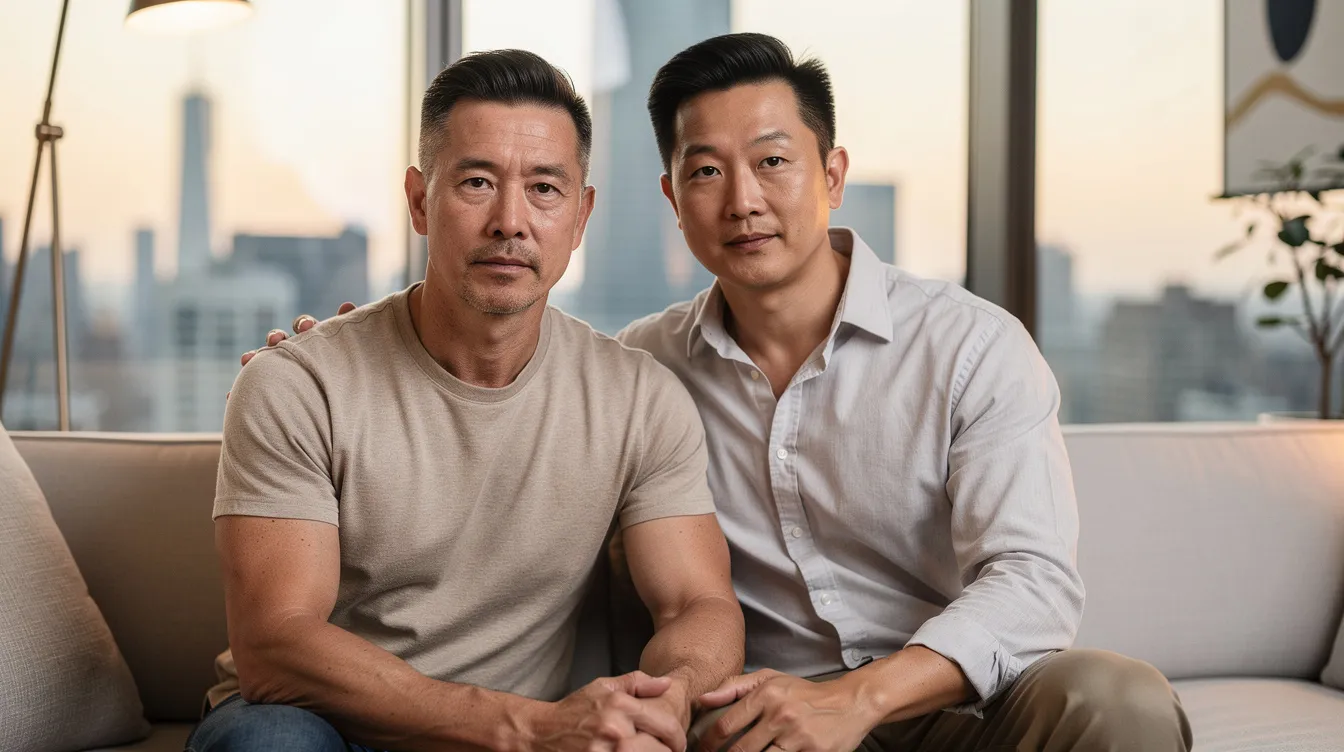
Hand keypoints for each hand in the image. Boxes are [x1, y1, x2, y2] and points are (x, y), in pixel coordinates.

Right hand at [228, 303, 354, 399]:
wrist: (342, 428)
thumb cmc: (351, 387)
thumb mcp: (352, 360)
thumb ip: (350, 335)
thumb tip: (347, 305)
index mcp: (317, 344)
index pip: (306, 328)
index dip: (304, 324)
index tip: (306, 327)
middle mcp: (296, 357)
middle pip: (281, 341)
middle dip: (276, 337)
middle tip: (276, 340)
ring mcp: (280, 376)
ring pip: (262, 363)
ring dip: (253, 358)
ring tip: (248, 360)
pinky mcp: (269, 397)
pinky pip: (251, 393)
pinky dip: (239, 392)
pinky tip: (231, 396)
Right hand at [521, 671, 687, 751]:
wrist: (540, 733)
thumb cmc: (574, 710)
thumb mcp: (603, 687)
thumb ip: (637, 682)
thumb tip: (666, 684)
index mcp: (621, 706)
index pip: (667, 726)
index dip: (678, 739)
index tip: (676, 745)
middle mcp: (615, 729)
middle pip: (661, 751)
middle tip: (662, 751)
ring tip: (644, 751)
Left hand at [695, 670, 878, 751]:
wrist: (850, 703)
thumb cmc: (804, 693)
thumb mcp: (770, 679)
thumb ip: (734, 687)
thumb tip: (703, 699)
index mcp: (766, 694)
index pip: (726, 724)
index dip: (708, 743)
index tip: (702, 750)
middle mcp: (780, 714)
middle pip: (740, 750)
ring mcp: (798, 737)